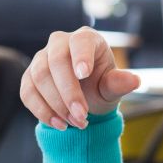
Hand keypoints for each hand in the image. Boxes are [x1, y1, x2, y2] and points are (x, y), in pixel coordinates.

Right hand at [18, 27, 141, 130]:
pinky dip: (42, 110)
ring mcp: (41, 58)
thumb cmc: (101, 86)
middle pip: (55, 61)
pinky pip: (27, 92)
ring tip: (75, 123)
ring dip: (56, 104)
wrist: (84, 100)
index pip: (81, 41)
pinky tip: (59, 124)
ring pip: (39, 76)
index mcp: (86, 38)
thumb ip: (119, 83)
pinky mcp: (29, 77)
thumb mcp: (112, 87)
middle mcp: (60, 43)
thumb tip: (135, 80)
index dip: (80, 56)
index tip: (84, 74)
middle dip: (68, 92)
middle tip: (81, 116)